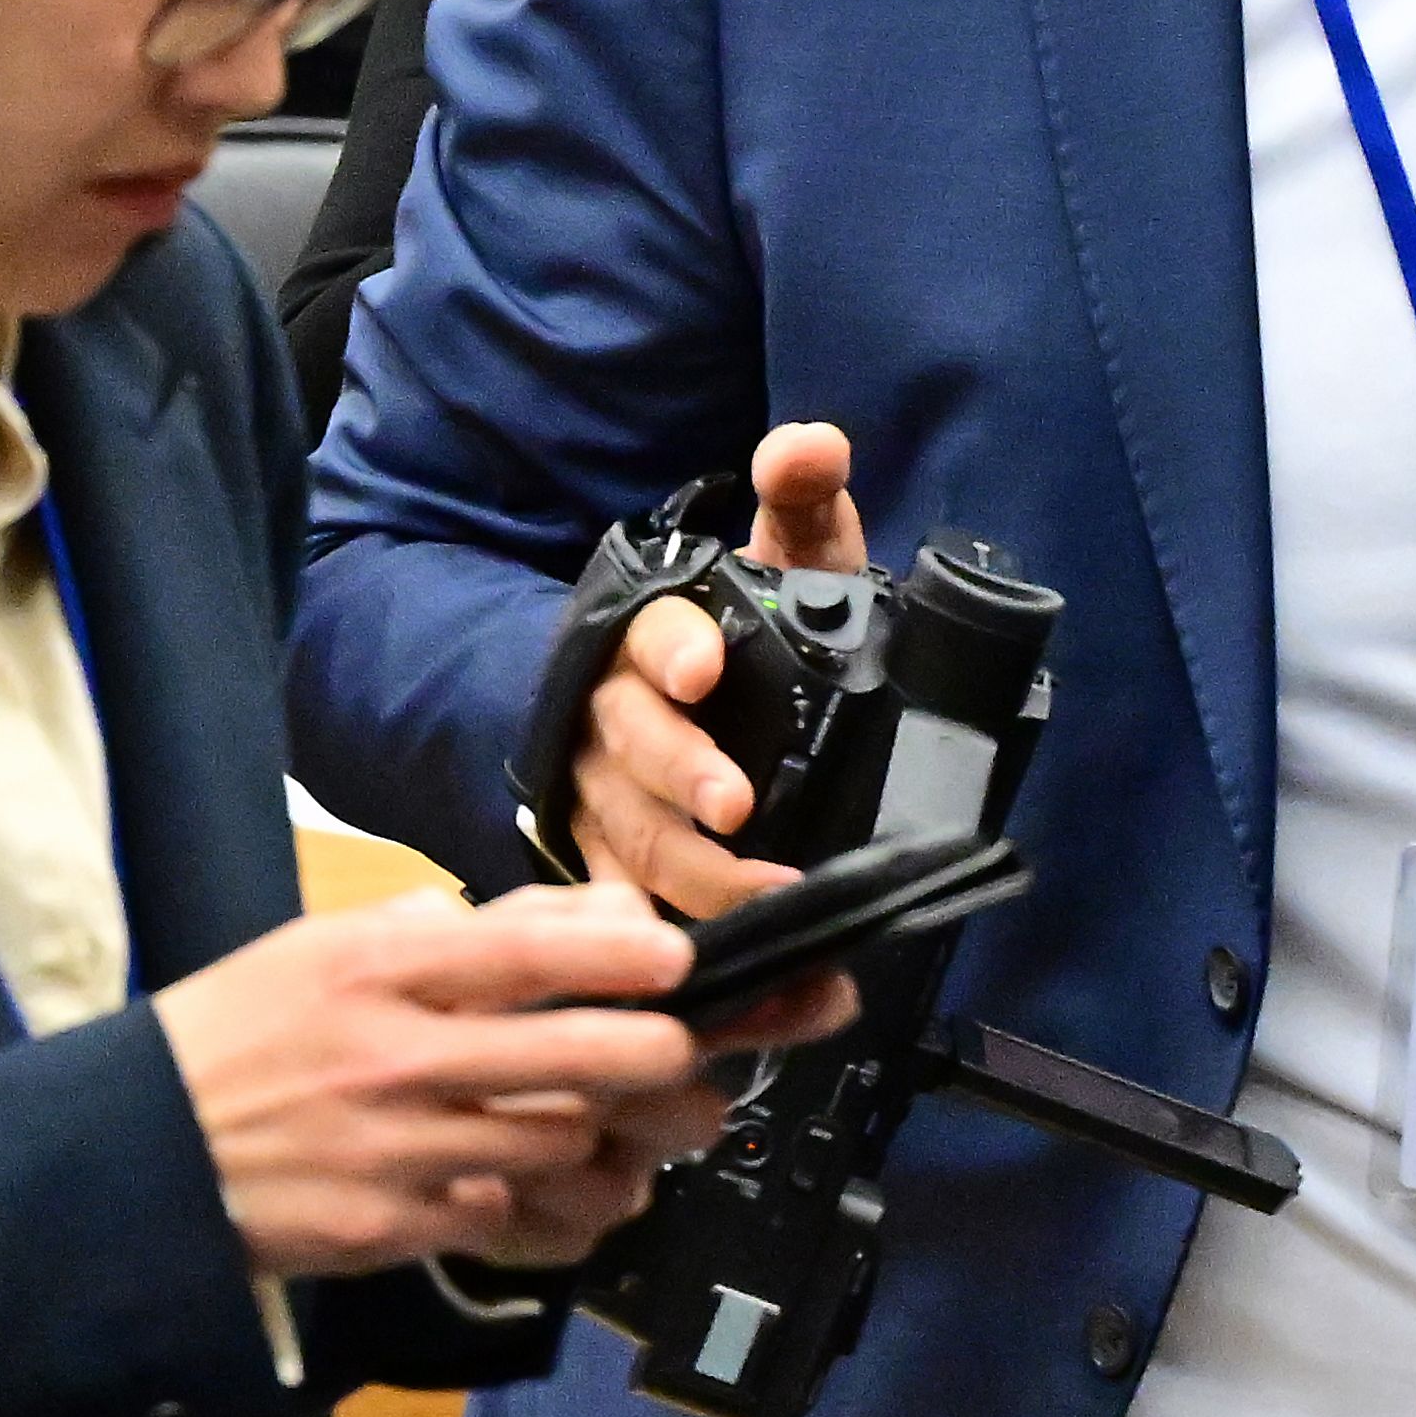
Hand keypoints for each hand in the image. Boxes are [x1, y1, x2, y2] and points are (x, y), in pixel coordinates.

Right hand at [153, 877, 748, 1279]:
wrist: (136, 1155)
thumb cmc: (237, 1037)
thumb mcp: (319, 950)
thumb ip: (446, 928)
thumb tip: (571, 911)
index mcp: (373, 969)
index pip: (525, 950)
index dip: (620, 952)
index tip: (675, 958)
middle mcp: (393, 1055)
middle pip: (572, 1054)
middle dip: (658, 1054)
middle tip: (685, 1054)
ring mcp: (397, 1149)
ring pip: (558, 1140)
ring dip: (617, 1136)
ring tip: (644, 1126)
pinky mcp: (392, 1228)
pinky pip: (511, 1215)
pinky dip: (556, 1205)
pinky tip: (573, 1190)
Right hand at [554, 419, 867, 921]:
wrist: (691, 701)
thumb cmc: (743, 633)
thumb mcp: (783, 559)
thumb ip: (800, 499)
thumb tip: (810, 446)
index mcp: (652, 637)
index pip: (651, 633)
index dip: (670, 647)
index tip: (700, 665)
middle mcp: (614, 717)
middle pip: (634, 747)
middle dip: (681, 774)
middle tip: (737, 805)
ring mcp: (605, 797)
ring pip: (632, 837)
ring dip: (693, 874)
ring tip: (762, 899)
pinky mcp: (610, 866)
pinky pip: (628, 909)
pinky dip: (667, 939)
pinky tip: (718, 971)